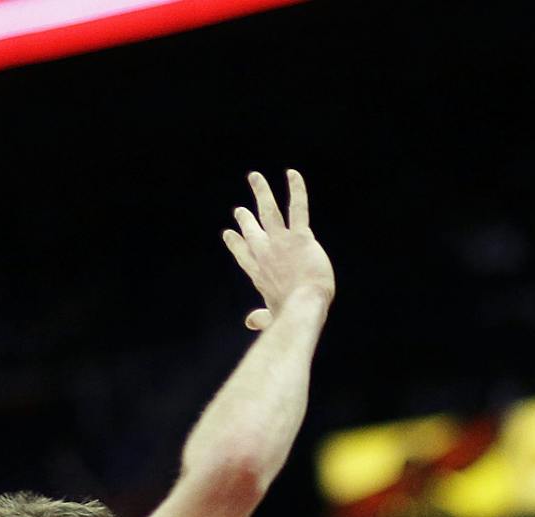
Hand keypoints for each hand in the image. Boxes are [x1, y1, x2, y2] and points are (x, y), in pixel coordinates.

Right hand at [221, 170, 334, 331]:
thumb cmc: (290, 314)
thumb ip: (262, 317)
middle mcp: (263, 252)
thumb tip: (250, 323)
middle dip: (244, 218)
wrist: (304, 306)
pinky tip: (293, 174)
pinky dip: (296, 189)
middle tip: (240, 211)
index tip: (229, 234)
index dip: (235, 242)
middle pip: (250, 229)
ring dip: (260, 191)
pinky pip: (298, 207)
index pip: (241, 252)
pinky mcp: (300, 236)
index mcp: (257, 271)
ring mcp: (280, 241)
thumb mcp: (272, 316)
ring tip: (255, 177)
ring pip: (267, 209)